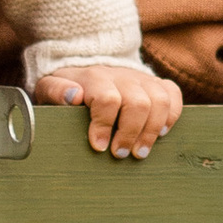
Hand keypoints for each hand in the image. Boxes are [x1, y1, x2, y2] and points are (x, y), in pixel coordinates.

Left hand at [35, 59, 182, 160]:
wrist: (86, 67)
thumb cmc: (67, 87)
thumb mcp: (50, 86)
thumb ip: (55, 91)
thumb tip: (73, 96)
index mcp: (95, 77)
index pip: (107, 99)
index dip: (104, 125)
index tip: (98, 146)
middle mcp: (122, 75)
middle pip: (138, 103)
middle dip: (130, 134)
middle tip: (119, 154)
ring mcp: (141, 78)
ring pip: (159, 100)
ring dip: (152, 130)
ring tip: (140, 152)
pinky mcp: (155, 83)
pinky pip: (173, 94)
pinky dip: (172, 115)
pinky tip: (161, 133)